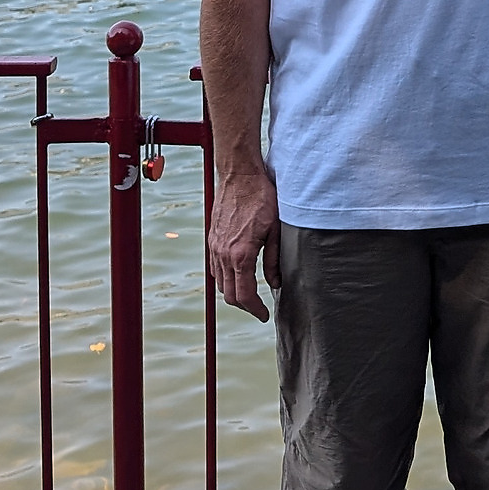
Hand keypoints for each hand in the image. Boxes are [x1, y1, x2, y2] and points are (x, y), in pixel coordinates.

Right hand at [208, 165, 280, 320]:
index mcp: (241, 255)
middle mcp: (223, 254)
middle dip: (245, 305)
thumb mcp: (276, 230)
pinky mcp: (212, 239)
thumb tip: (275, 282)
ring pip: (221, 283)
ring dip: (234, 292)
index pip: (245, 295)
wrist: (239, 174)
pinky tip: (239, 274)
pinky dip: (226, 278)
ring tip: (251, 293)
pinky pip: (216, 268)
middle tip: (259, 307)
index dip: (255, 309)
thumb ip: (275, 260)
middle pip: (230, 294)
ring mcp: (215, 246)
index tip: (264, 315)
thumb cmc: (261, 197)